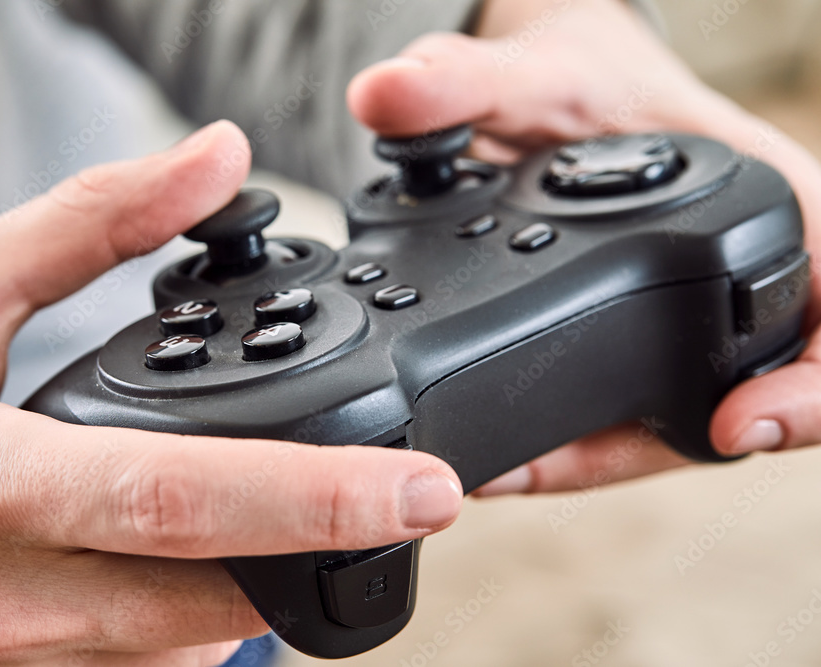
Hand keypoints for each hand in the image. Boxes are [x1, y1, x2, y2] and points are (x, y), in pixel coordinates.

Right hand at [0, 120, 462, 665]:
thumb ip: (86, 224)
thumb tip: (214, 158)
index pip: (179, 501)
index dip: (316, 497)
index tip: (422, 489)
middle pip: (201, 600)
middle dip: (320, 558)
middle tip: (404, 505)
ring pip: (174, 653)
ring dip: (261, 594)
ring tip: (310, 523)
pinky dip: (191, 628)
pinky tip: (206, 570)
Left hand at [346, 0, 820, 494]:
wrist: (562, 91)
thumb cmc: (593, 79)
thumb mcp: (542, 72)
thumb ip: (468, 82)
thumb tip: (383, 95)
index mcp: (773, 210)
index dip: (806, 391)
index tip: (732, 424)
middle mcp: (735, 280)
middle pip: (741, 397)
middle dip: (652, 445)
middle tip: (547, 467)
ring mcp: (686, 322)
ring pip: (668, 422)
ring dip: (594, 455)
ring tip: (506, 467)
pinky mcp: (636, 344)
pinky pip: (617, 408)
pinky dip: (567, 437)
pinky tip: (504, 449)